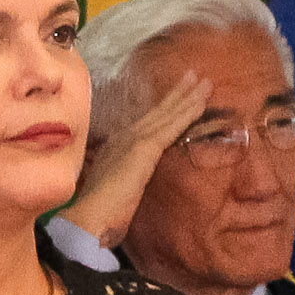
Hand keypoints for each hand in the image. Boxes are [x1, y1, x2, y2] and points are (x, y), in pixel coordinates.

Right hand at [54, 65, 208, 246]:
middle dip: (177, 93)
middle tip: (195, 75)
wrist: (88, 219)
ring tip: (206, 82)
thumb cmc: (100, 215)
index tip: (177, 95)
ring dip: (188, 97)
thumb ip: (126, 183)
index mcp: (116, 147)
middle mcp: (123, 138)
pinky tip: (201, 102)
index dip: (163, 108)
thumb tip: (132, 187)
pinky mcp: (143, 148)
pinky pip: (171, 127)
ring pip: (166, 114)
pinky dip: (187, 113)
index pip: (146, 124)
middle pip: (157, 112)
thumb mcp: (115, 193)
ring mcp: (132, 140)